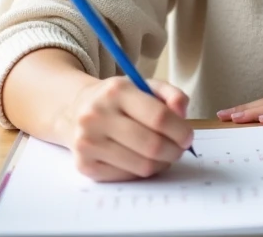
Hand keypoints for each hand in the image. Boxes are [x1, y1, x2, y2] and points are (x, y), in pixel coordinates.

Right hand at [62, 76, 193, 181]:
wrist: (74, 110)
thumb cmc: (117, 100)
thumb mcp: (143, 86)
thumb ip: (171, 94)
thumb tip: (182, 112)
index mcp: (116, 91)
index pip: (159, 117)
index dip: (180, 131)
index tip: (188, 136)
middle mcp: (97, 116)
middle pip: (152, 145)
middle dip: (174, 151)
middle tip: (179, 149)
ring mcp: (88, 143)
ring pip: (142, 166)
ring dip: (161, 163)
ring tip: (163, 154)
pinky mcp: (84, 165)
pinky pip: (126, 176)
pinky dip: (141, 171)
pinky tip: (141, 159)